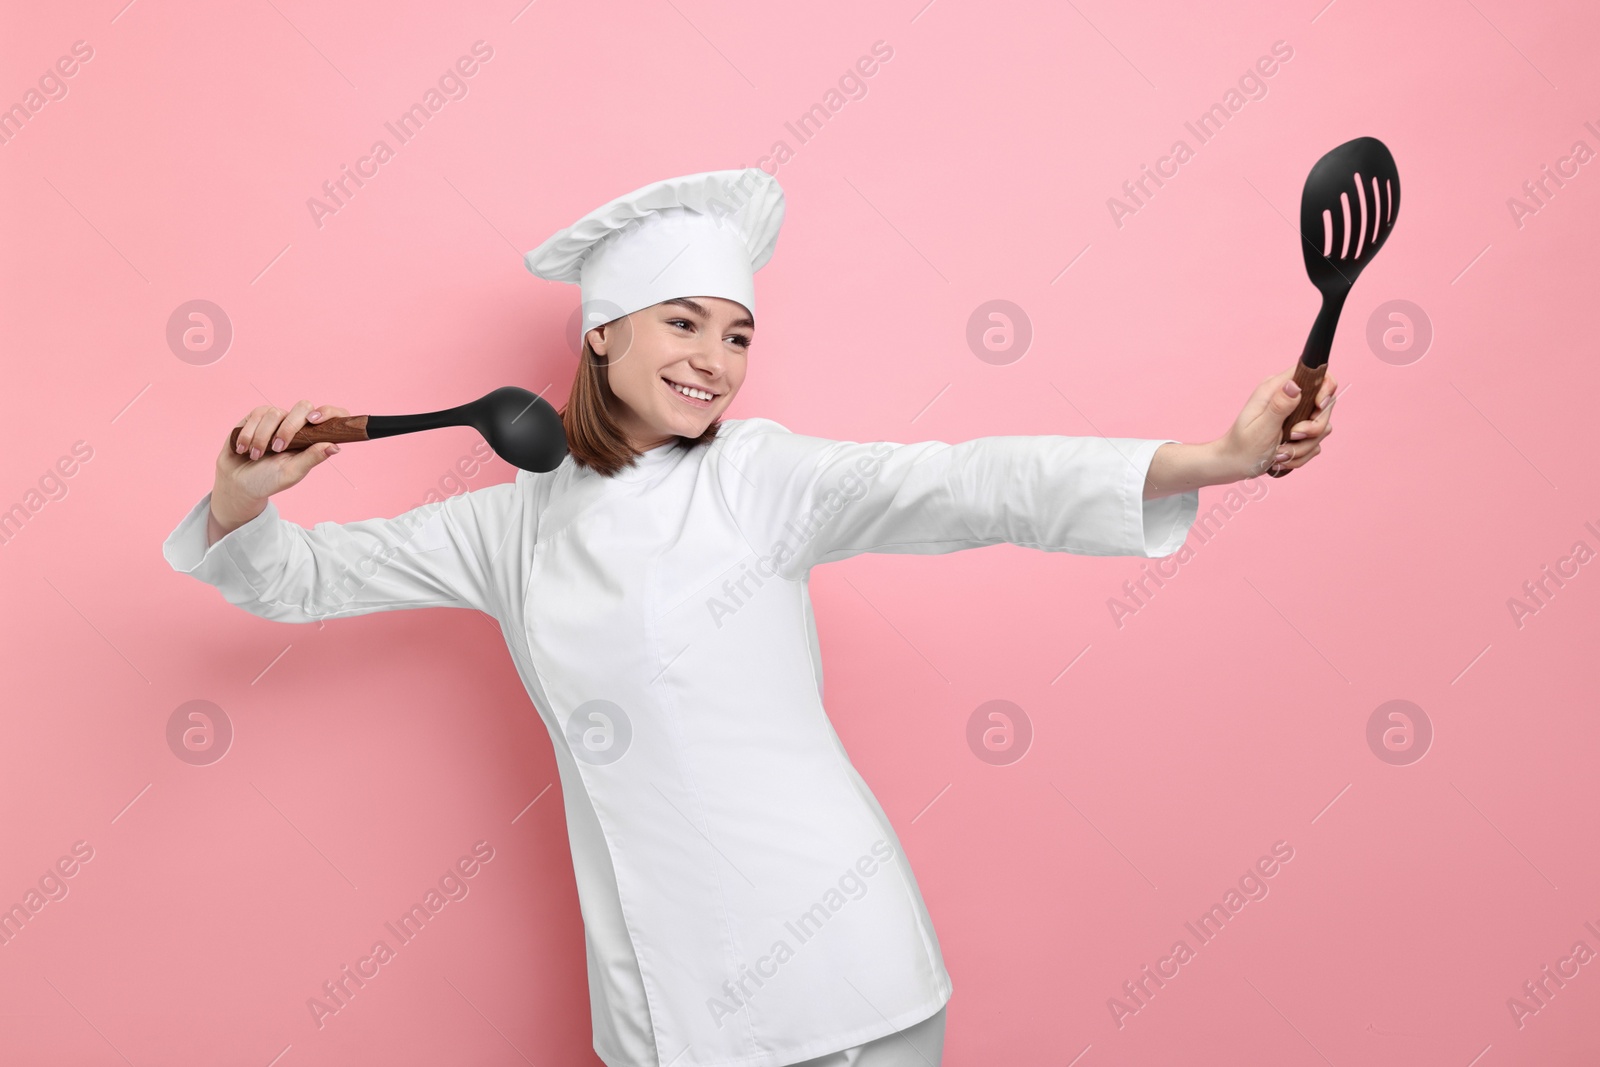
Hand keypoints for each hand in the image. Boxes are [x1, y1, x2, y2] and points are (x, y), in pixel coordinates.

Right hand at [210, 400, 347, 533]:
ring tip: (256, 455)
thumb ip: (312, 458)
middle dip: (289, 428)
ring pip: (275, 413)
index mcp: (312, 438)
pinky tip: (243, 449)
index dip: (328, 412)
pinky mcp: (257, 416)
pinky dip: (249, 434)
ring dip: (263, 437)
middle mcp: (297, 425)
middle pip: (304, 406)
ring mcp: (277, 419)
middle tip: (277, 448)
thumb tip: (335, 446)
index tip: (314, 421)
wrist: (237, 482)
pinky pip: (257, 414)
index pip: (330, 416)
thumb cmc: (268, 479)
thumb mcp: (292, 472)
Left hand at [1217, 368, 1337, 479]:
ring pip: (1321, 428)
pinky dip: (1300, 455)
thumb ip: (1279, 406)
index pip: (1314, 375)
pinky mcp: (1299, 432)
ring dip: (1303, 447)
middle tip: (1292, 436)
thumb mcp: (1261, 428)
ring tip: (1280, 453)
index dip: (1325, 388)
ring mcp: (1295, 416)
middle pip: (1324, 406)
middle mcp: (1288, 399)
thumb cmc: (1242, 447)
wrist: (1234, 466)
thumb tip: (1294, 385)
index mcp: (1276, 390)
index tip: (1318, 406)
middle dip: (1313, 428)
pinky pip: (1314, 443)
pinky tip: (1282, 458)